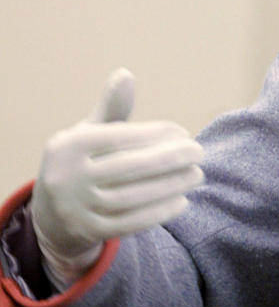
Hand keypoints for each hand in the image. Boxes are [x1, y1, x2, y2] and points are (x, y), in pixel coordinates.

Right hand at [30, 68, 203, 288]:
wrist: (51, 213)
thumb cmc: (83, 159)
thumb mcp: (90, 130)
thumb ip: (112, 107)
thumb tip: (125, 74)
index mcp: (69, 146)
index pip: (121, 136)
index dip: (157, 134)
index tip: (184, 132)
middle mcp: (67, 177)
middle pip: (129, 166)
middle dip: (171, 159)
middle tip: (199, 152)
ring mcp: (75, 208)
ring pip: (132, 197)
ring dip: (172, 185)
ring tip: (197, 174)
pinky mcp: (87, 232)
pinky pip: (129, 223)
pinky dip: (158, 212)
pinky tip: (182, 200)